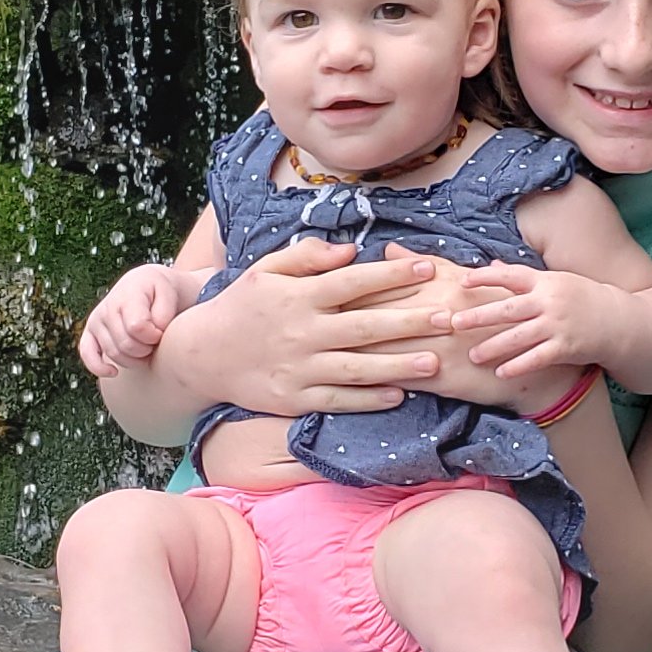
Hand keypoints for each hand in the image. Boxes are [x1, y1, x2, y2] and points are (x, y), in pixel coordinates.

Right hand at [79, 264, 191, 379]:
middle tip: (156, 343)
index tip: (162, 332)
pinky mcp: (90, 333)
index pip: (137, 327)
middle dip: (147, 350)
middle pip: (127, 345)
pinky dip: (98, 367)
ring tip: (146, 349)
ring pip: (114, 354)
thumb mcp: (169, 293)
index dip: (154, 336)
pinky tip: (113, 372)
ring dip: (134, 359)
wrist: (144, 285)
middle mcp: (107, 308)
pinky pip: (87, 354)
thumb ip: (164, 312)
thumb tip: (153, 331)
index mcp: (127, 296)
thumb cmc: (159, 292)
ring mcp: (96, 321)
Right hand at [178, 233, 450, 415]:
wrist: (202, 355)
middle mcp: (302, 332)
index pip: (353, 282)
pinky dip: (369, 399)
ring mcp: (299, 369)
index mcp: (298, 296)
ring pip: (358, 368)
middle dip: (410, 321)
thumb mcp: (266, 270)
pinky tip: (400, 394)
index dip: (392, 274)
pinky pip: (338, 400)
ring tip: (436, 362)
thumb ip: (308, 256)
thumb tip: (352, 250)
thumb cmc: (242, 306)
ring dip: (399, 365)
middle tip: (449, 317)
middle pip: (365, 326)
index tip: (429, 267)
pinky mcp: (294, 399)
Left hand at [443, 260, 613, 386]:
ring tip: (472, 356)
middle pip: (507, 309)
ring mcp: (557, 325)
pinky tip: (501, 373)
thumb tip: (492, 264)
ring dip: (493, 347)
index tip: (463, 281)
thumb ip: (523, 278)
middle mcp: (549, 301)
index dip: (486, 277)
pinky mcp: (566, 348)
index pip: (510, 275)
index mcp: (545, 281)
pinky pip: (537, 359)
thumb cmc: (582, 299)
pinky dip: (518, 366)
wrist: (619, 321)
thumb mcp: (555, 281)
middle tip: (452, 323)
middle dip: (478, 316)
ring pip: (518, 337)